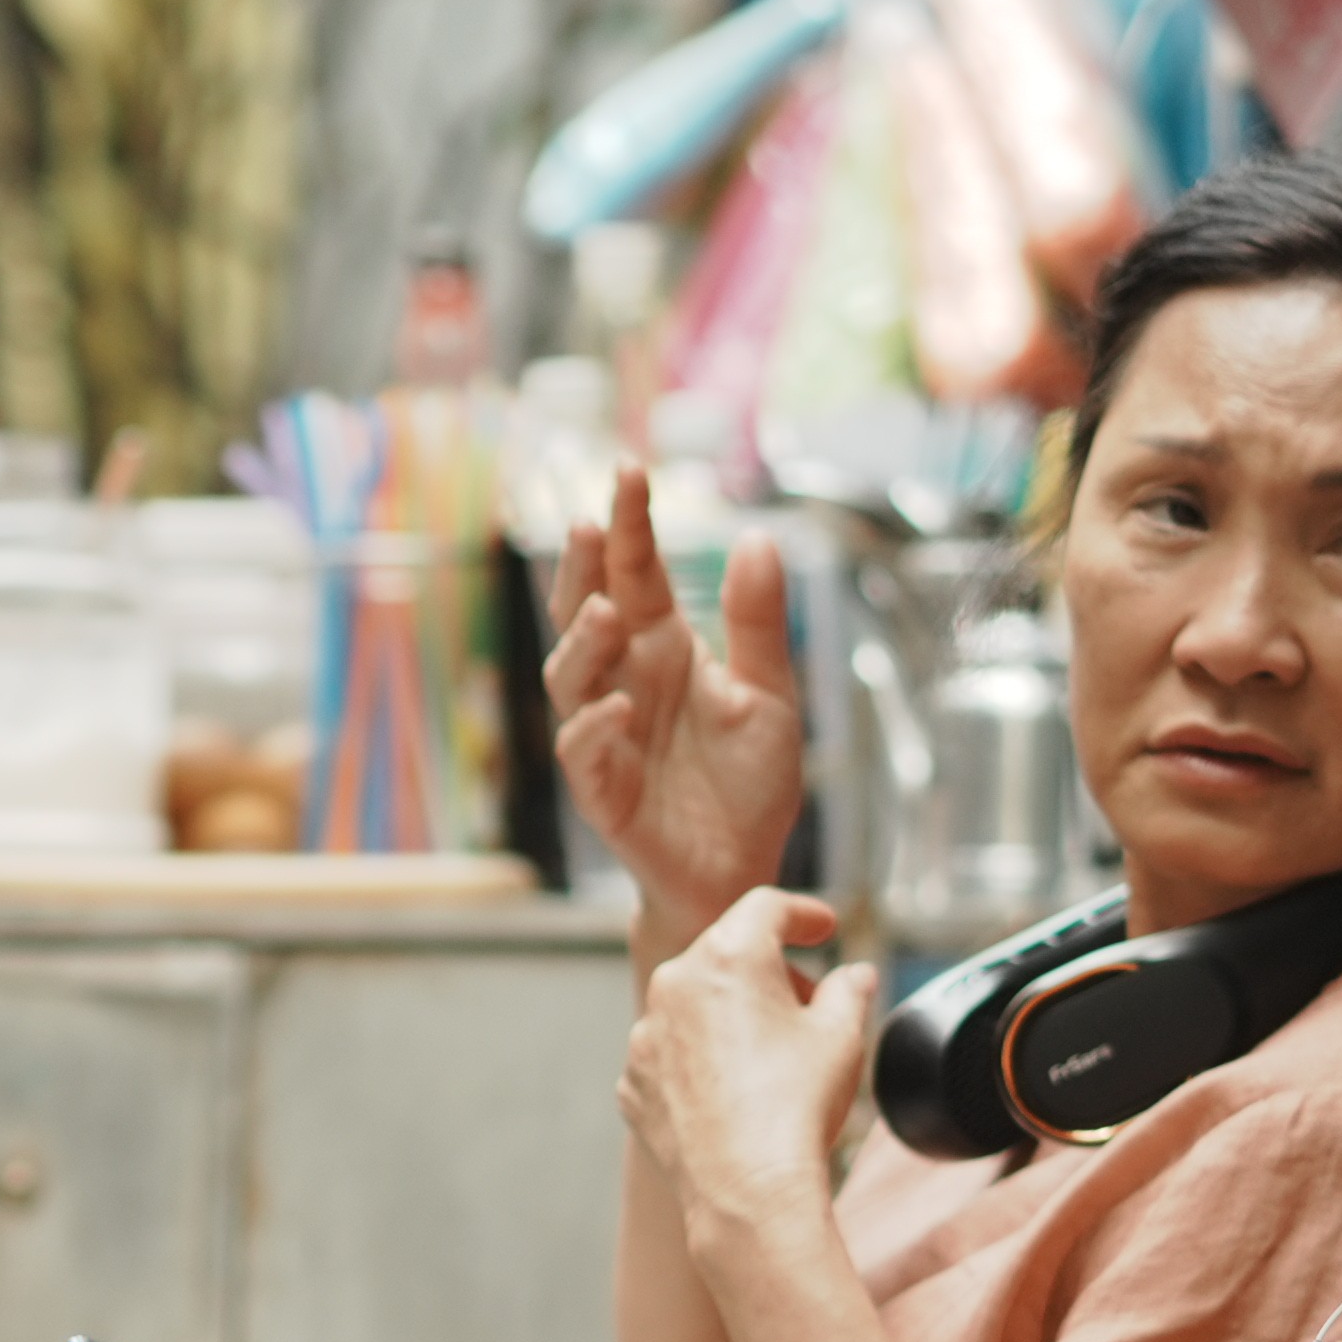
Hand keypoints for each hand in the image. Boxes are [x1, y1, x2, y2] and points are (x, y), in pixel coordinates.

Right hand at [545, 469, 814, 949]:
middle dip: (580, 568)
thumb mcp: (770, 695)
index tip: (629, 470)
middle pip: (584, 611)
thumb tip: (757, 537)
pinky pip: (584, 752)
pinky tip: (619, 708)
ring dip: (582, 643)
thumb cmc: (748, 786)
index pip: (636, 573)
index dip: (629, 524)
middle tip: (586, 524)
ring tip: (606, 611)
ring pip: (571, 677)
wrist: (741, 871)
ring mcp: (606, 734)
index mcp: (664, 650)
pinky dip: (595, 728)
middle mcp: (625, 682)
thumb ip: (758, 623)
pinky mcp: (603, 790)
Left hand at [621, 887, 878, 1263]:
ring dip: (730, 1015)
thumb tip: (855, 975)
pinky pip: (671, 1054)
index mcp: (727, 956)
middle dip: (770, 969)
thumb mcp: (842, 1036)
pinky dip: (700, 1061)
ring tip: (772, 1055)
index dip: (803, 913)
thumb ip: (849, 991)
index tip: (824, 928)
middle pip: (726, 954)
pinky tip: (734, 1093)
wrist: (746, 1191)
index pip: (767, 908)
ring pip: (693, 1005)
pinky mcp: (633, 1082)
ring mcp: (644, 1036)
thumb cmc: (797, 1106)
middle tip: (809, 1002)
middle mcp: (673, 984)